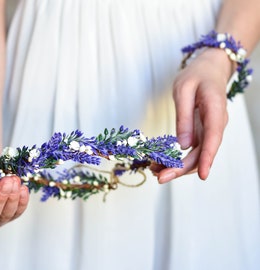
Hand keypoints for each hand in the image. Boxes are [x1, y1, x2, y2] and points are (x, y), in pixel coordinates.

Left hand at [154, 49, 229, 182]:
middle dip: (181, 168)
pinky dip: (178, 158)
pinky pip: (192, 149)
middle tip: (159, 178)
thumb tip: (183, 146)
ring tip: (154, 171)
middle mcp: (215, 124)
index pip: (213, 137)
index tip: (202, 175)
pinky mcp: (202, 133)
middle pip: (202, 152)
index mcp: (215, 109)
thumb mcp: (184, 90)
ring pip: (197, 155)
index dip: (207, 158)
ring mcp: (210, 130)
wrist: (209, 70)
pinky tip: (161, 163)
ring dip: (178, 167)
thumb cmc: (196, 76)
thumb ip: (184, 116)